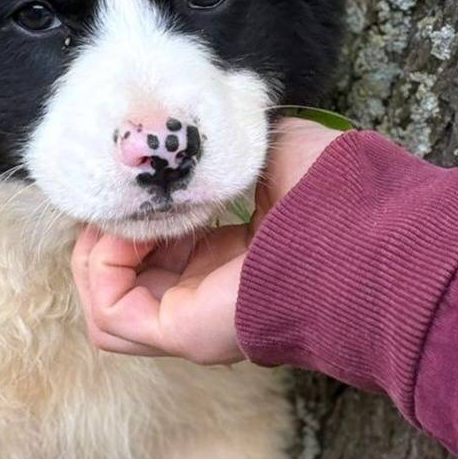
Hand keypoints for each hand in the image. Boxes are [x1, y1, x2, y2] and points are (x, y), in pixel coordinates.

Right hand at [71, 117, 343, 364]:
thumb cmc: (331, 196)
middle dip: (107, 231)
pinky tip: (124, 233)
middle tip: (117, 195)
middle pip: (125, 278)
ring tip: (118, 215)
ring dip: (97, 252)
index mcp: (232, 259)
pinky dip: (101, 269)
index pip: (161, 247)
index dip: (137, 211)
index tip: (137, 176)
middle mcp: (208, 296)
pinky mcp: (179, 333)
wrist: (360, 235)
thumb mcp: (265, 152)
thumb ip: (222, 146)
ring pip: (107, 302)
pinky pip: (109, 313)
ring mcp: (190, 321)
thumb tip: (185, 125)